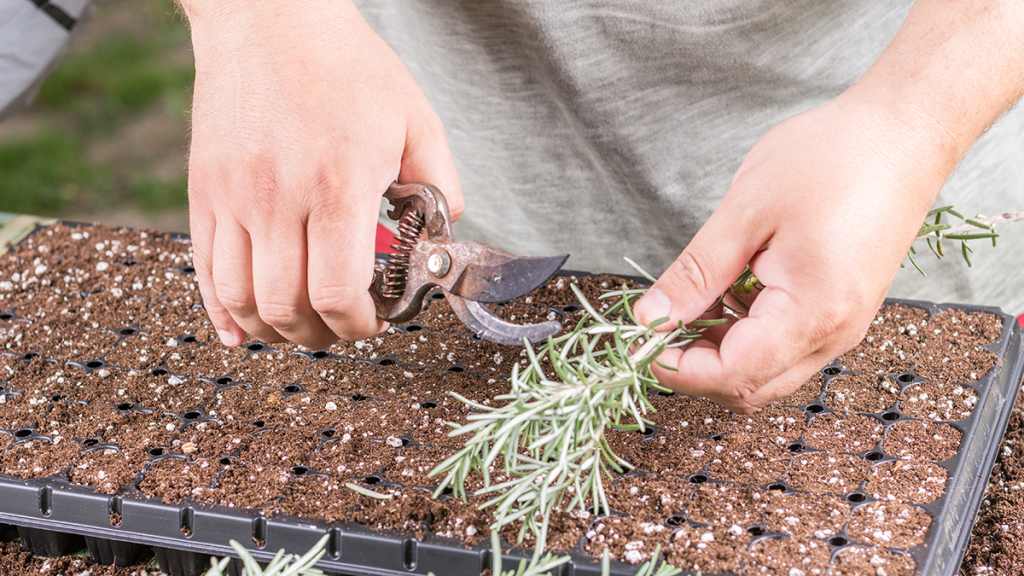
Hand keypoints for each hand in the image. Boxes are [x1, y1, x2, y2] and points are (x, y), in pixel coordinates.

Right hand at [183, 0, 461, 347]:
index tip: (374, 322)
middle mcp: (279, 199)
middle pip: (288, 306)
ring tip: (300, 328)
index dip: (358, 324)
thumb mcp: (415, 119)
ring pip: (241, 298)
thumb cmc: (345, 65)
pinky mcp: (204, 191)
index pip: (339, 292)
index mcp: (338, 186)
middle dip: (321, 335)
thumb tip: (442, 237)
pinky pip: (203, 270)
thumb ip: (439, 184)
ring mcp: (234, 198)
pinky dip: (222, 311)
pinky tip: (241, 328)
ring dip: (273, 330)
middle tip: (341, 329)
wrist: (270, 18)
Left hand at [634, 92, 957, 412]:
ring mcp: (842, 326)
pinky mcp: (843, 310)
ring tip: (689, 300)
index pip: (732, 375)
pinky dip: (745, 333)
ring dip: (719, 349)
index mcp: (812, 313)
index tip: (639, 340)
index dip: (677, 368)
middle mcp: (834, 334)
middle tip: (656, 325)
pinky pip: (785, 346)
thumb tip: (650, 318)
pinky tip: (726, 292)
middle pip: (749, 386)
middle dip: (694, 366)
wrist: (905, 132)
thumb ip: (695, 274)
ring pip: (767, 370)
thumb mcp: (746, 213)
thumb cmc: (833, 158)